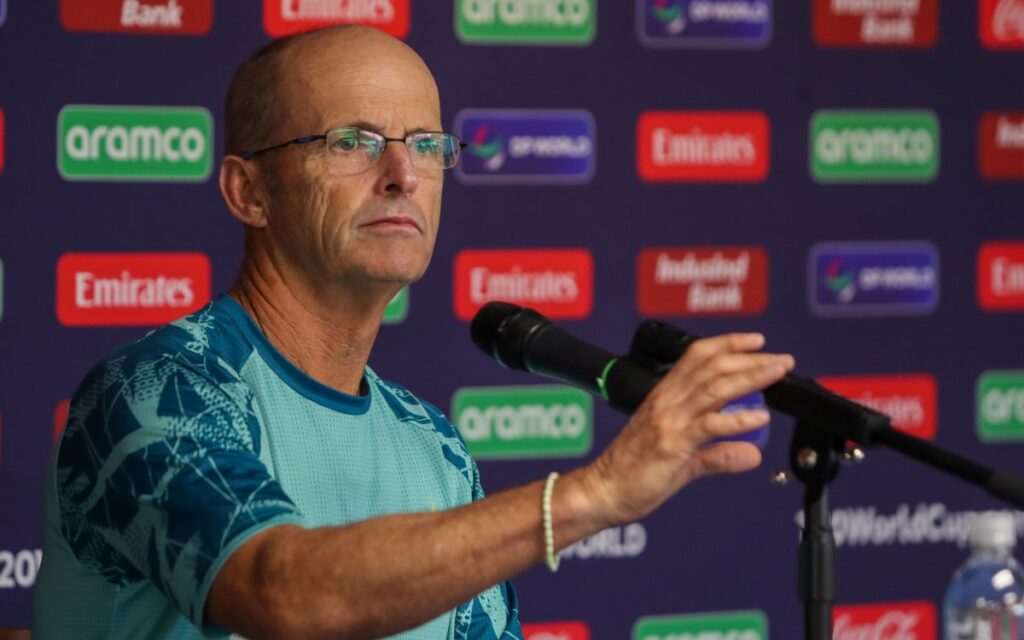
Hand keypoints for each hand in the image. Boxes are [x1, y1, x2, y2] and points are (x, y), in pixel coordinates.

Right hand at [581, 332, 793, 526]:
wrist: (604, 491)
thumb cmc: (633, 474)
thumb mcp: (684, 461)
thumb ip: (718, 455)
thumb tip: (753, 454)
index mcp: (664, 396)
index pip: (697, 356)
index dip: (729, 343)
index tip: (757, 341)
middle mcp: (666, 401)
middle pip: (712, 365)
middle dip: (750, 358)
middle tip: (781, 360)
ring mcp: (668, 420)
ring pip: (714, 387)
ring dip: (750, 377)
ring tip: (777, 374)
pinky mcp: (671, 443)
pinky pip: (709, 426)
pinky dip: (738, 420)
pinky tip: (760, 419)